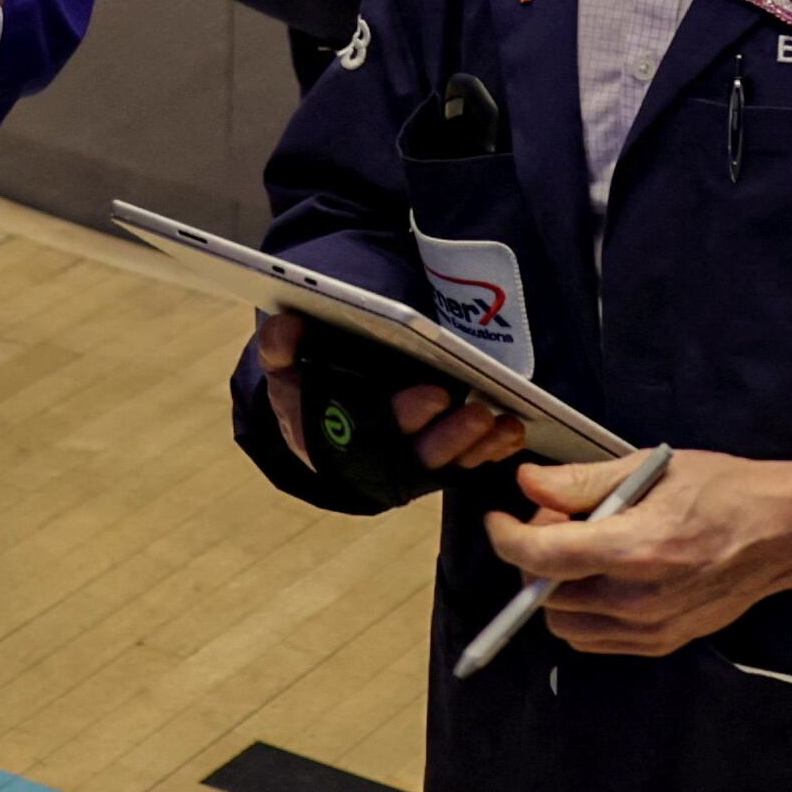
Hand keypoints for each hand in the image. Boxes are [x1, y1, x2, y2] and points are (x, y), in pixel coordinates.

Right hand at [252, 310, 524, 471]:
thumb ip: (280, 347)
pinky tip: (511, 432)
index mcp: (333, 436)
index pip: (371, 432)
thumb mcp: (283, 367)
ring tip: (504, 423)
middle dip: (450, 437)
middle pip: (416, 455)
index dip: (405, 415)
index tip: (436, 395)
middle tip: (480, 413)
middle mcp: (371, 458)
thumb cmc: (305, 387)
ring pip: (444, 465)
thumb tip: (286, 327)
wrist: (318, 418)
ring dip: (476, 447)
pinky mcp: (429, 463)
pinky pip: (462, 464)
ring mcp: (403, 464)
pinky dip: (488, 451)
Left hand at [482, 451, 791, 657]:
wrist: (785, 534)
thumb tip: (527, 484)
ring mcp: (650, 628)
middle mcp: (638, 598)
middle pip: (545, 594)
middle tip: (558, 520)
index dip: (507, 537)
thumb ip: (582, 482)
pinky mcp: (661, 642)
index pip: (541, 557)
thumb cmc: (725, 491)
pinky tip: (604, 577)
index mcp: (635, 548)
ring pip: (564, 624)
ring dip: (557, 589)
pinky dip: (583, 612)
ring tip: (584, 550)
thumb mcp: (651, 469)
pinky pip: (595, 639)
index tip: (500, 520)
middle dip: (535, 555)